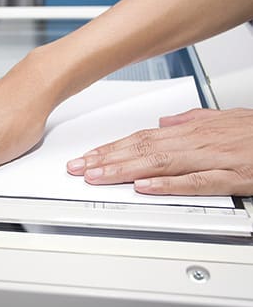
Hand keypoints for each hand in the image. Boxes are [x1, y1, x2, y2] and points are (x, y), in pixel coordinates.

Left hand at [67, 108, 252, 195]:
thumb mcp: (220, 118)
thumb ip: (189, 120)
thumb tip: (162, 123)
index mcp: (188, 130)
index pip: (139, 138)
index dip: (110, 147)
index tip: (87, 156)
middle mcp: (193, 142)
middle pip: (141, 150)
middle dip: (105, 159)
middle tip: (77, 168)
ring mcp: (210, 159)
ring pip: (158, 164)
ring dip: (123, 170)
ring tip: (96, 176)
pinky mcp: (229, 177)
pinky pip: (193, 182)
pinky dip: (167, 185)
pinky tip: (143, 188)